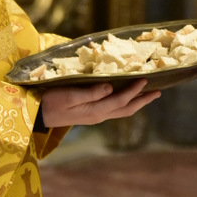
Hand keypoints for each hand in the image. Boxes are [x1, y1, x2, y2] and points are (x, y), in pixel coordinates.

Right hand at [39, 78, 159, 128]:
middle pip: (126, 110)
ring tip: (147, 95)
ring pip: (121, 111)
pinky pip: (114, 110)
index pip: (120, 100)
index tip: (145, 80)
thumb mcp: (69, 94)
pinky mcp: (90, 115)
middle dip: (142, 101)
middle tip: (158, 92)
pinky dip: (125, 103)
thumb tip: (109, 87)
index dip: (133, 91)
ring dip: (136, 103)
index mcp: (95, 111)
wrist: (38, 114)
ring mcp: (95, 116)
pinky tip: (125, 98)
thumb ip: (89, 92)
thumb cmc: (51, 101)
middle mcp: (98, 115)